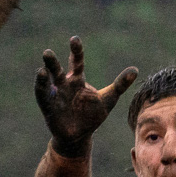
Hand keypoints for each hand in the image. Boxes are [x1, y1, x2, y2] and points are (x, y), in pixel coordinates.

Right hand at [35, 37, 137, 154]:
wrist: (80, 136)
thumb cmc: (92, 115)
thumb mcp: (108, 99)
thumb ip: (120, 84)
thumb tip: (135, 69)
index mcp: (77, 80)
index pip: (77, 62)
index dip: (76, 51)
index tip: (74, 39)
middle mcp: (64, 85)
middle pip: (57, 70)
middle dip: (52, 62)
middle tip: (47, 52)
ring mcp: (56, 96)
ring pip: (47, 83)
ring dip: (44, 77)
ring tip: (42, 70)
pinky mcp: (49, 108)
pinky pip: (43, 98)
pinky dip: (41, 90)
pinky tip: (40, 81)